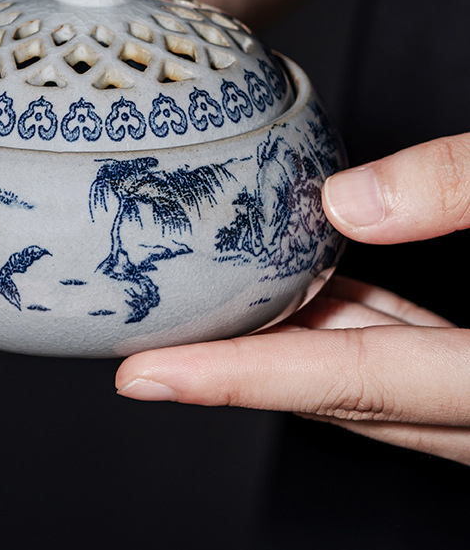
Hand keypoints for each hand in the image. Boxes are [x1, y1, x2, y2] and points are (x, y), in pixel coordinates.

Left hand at [116, 135, 469, 464]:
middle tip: (143, 343)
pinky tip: (310, 285)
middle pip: (335, 391)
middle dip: (233, 365)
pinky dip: (350, 323)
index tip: (145, 373)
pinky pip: (400, 355)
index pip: (344, 380)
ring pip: (365, 377)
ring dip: (287, 341)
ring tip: (203, 311)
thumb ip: (453, 189)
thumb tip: (342, 199)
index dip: (236, 378)